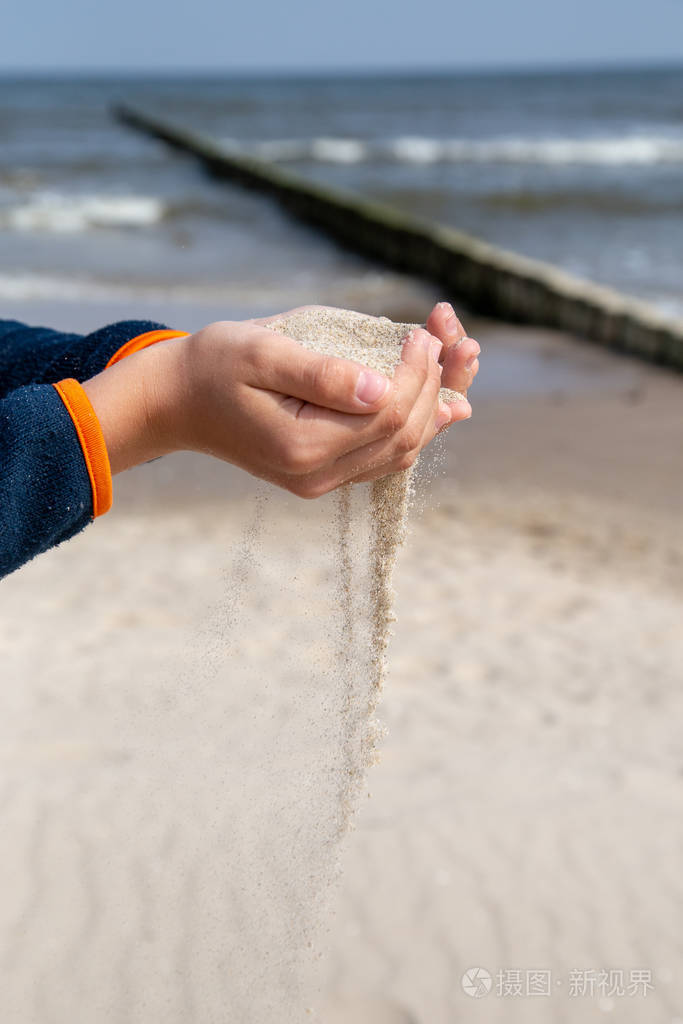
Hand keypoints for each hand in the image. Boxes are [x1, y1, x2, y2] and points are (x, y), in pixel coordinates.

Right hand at [83, 302, 477, 498]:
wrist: (177, 401)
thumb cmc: (214, 365)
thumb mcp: (262, 353)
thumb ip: (322, 372)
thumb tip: (382, 386)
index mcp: (302, 447)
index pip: (387, 412)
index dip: (417, 372)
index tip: (425, 332)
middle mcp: (317, 476)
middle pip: (404, 435)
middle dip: (437, 384)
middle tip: (452, 337)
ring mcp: (321, 480)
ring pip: (402, 450)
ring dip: (436, 406)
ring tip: (460, 361)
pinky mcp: (324, 473)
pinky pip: (384, 456)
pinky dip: (416, 426)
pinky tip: (441, 401)